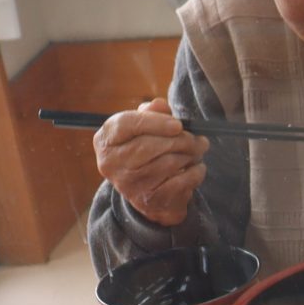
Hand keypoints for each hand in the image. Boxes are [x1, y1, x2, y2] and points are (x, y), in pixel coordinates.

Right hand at [95, 98, 207, 226]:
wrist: (149, 194)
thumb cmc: (146, 152)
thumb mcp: (143, 128)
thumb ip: (151, 113)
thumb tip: (160, 105)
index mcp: (105, 141)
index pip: (126, 124)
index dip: (155, 122)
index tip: (178, 125)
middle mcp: (111, 164)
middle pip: (150, 145)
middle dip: (180, 140)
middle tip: (198, 139)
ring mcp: (129, 184)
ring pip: (168, 163)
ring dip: (190, 155)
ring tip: (198, 151)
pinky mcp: (149, 200)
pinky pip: (180, 181)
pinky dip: (195, 172)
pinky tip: (197, 167)